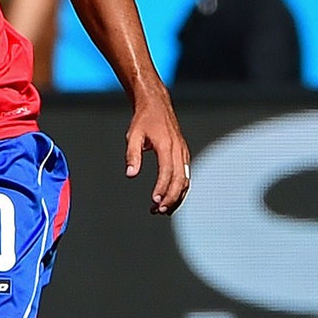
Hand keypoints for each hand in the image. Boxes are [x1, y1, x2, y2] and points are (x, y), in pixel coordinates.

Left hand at [127, 89, 189, 213]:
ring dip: (176, 197)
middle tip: (158, 210)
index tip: (154, 200)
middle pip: (180, 179)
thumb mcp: (133, 136)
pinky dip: (180, 190)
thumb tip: (131, 174)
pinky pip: (185, 176)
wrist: (158, 106)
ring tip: (163, 210)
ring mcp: (183, 153)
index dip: (162, 187)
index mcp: (167, 145)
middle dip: (171, 197)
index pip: (167, 171)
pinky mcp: (183, 155)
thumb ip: (132, 155)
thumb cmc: (144, 121)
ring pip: (186, 180)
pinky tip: (169, 199)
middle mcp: (179, 150)